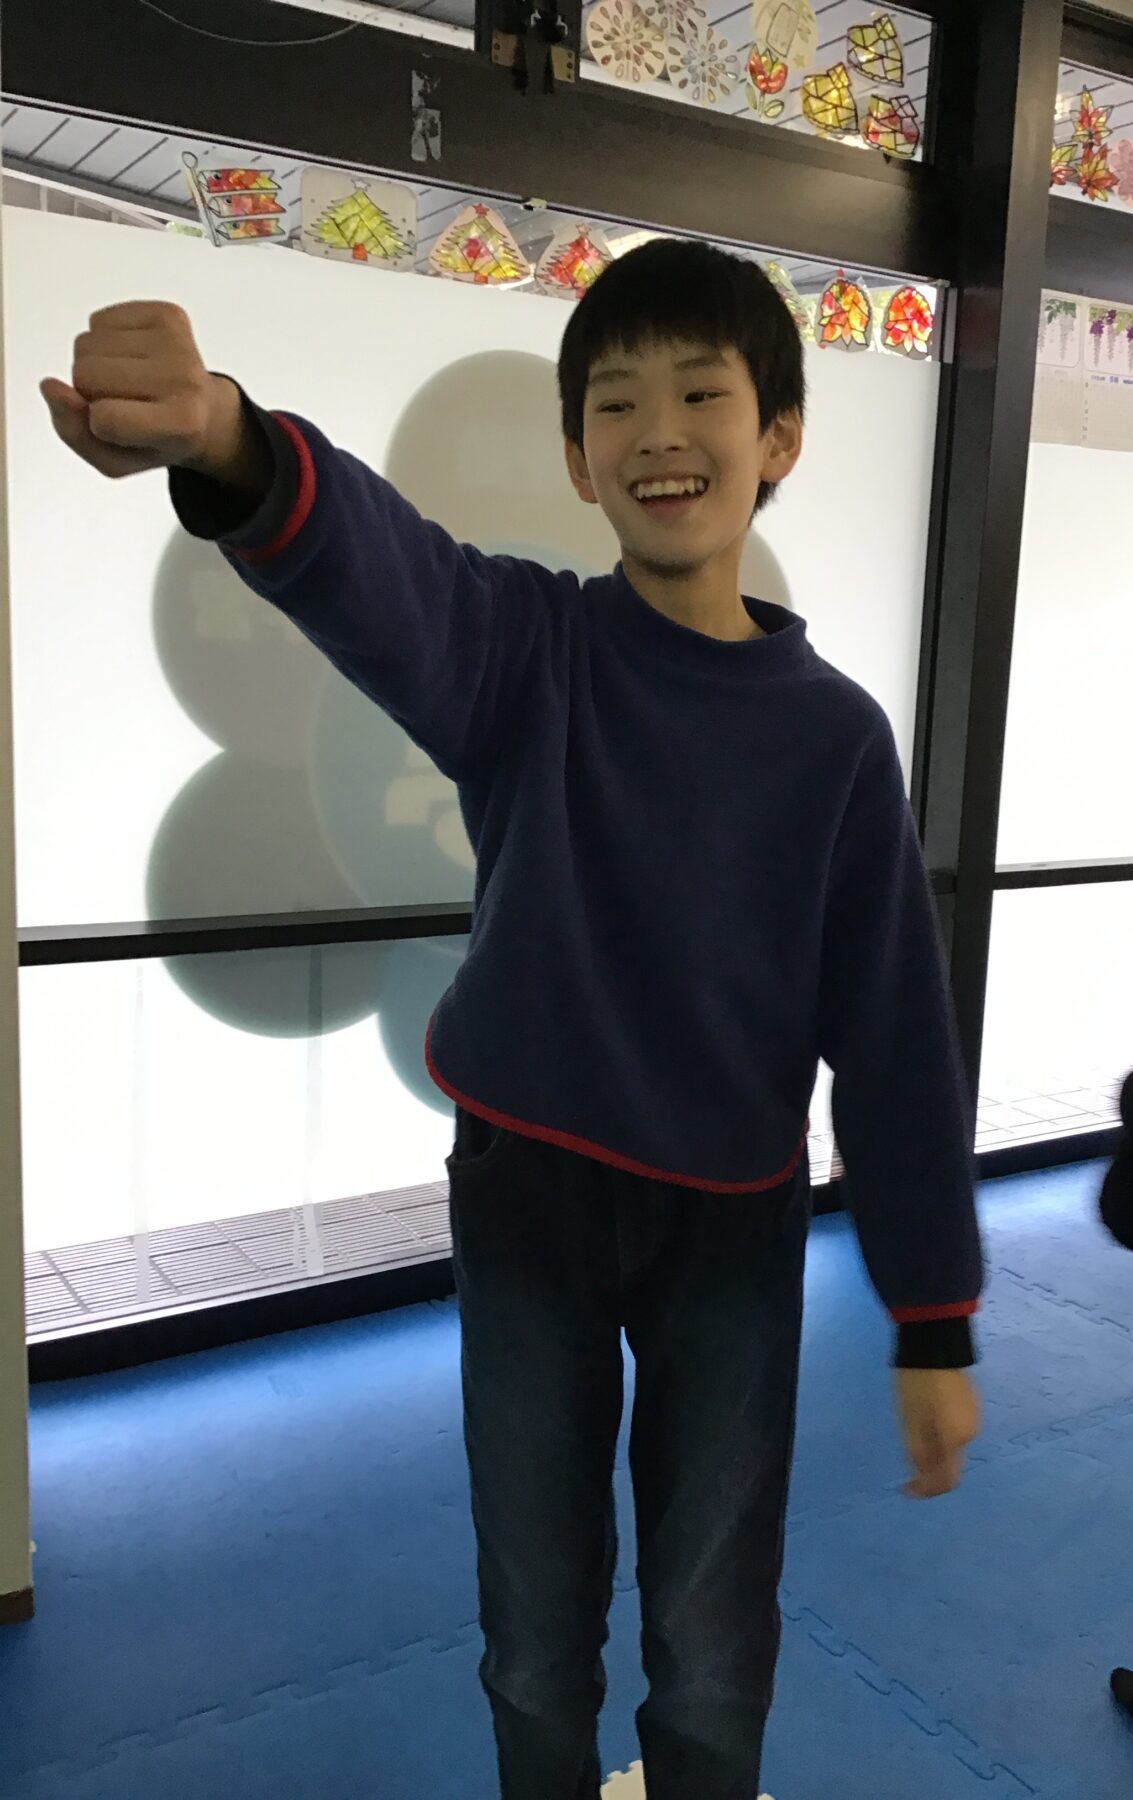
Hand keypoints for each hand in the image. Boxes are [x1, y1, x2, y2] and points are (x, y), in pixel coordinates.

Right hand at [41, 302, 250, 482]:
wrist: (205, 411)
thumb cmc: (157, 438)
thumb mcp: (116, 459)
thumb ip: (74, 433)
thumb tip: (50, 386)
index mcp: (181, 424)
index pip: (103, 418)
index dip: (97, 424)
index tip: (123, 427)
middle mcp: (184, 379)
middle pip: (85, 374)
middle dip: (91, 391)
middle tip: (125, 401)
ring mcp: (177, 342)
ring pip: (86, 344)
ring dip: (97, 364)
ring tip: (130, 381)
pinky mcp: (167, 314)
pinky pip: (99, 320)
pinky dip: (106, 339)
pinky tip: (134, 358)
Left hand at [895, 1368, 979, 1499]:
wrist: (936, 1343)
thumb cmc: (917, 1384)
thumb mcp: (910, 1420)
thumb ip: (917, 1452)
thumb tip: (922, 1476)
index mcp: (955, 1439)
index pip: (946, 1480)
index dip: (926, 1490)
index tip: (905, 1489)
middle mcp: (971, 1432)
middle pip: (950, 1462)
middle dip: (928, 1468)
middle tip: (905, 1462)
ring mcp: (974, 1415)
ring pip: (952, 1445)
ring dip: (934, 1450)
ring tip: (911, 1436)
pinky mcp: (971, 1402)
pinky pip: (956, 1429)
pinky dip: (941, 1434)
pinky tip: (925, 1421)